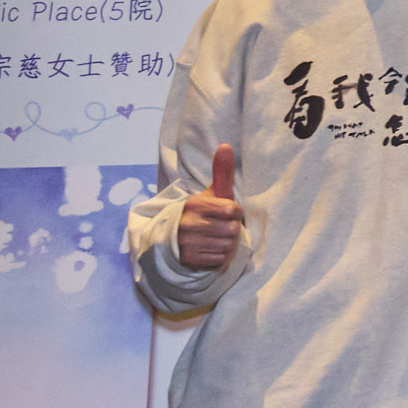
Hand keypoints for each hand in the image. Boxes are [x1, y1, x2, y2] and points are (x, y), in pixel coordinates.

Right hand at [175, 145, 245, 270]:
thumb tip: (226, 145)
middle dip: (231, 230)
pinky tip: (210, 249)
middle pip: (232, 230)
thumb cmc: (201, 213)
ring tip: (215, 238)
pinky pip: (220, 260)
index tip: (226, 212)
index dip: (234, 212)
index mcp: (195, 205)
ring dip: (226, 244)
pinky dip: (219, 257)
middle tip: (221, 227)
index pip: (233, 210)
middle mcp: (189, 224)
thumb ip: (221, 171)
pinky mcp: (190, 261)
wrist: (174, 238)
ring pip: (228, 246)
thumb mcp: (210, 193)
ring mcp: (188, 244)